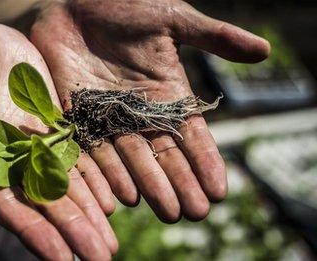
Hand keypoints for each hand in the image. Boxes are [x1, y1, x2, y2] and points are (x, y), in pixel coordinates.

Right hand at [0, 17, 116, 259]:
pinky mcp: (52, 125)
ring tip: (110, 242)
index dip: (34, 231)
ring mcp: (34, 145)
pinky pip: (78, 154)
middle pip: (45, 203)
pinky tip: (114, 197)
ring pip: (67, 185)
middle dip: (73, 230)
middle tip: (101, 257)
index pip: (8, 205)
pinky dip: (95, 176)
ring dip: (89, 212)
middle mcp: (10, 161)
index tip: (61, 258)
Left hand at [30, 0, 269, 221]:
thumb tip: (263, 50)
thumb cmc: (124, 6)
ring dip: (148, 185)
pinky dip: (106, 172)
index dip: (205, 161)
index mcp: (165, 94)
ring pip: (130, 158)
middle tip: (193, 212)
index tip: (219, 190)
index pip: (190, 133)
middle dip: (178, 182)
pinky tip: (122, 195)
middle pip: (162, 153)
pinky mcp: (75, 115)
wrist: (75, 2)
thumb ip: (212, 37)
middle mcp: (138, 112)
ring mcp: (106, 117)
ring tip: (165, 209)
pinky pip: (91, 148)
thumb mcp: (172, 19)